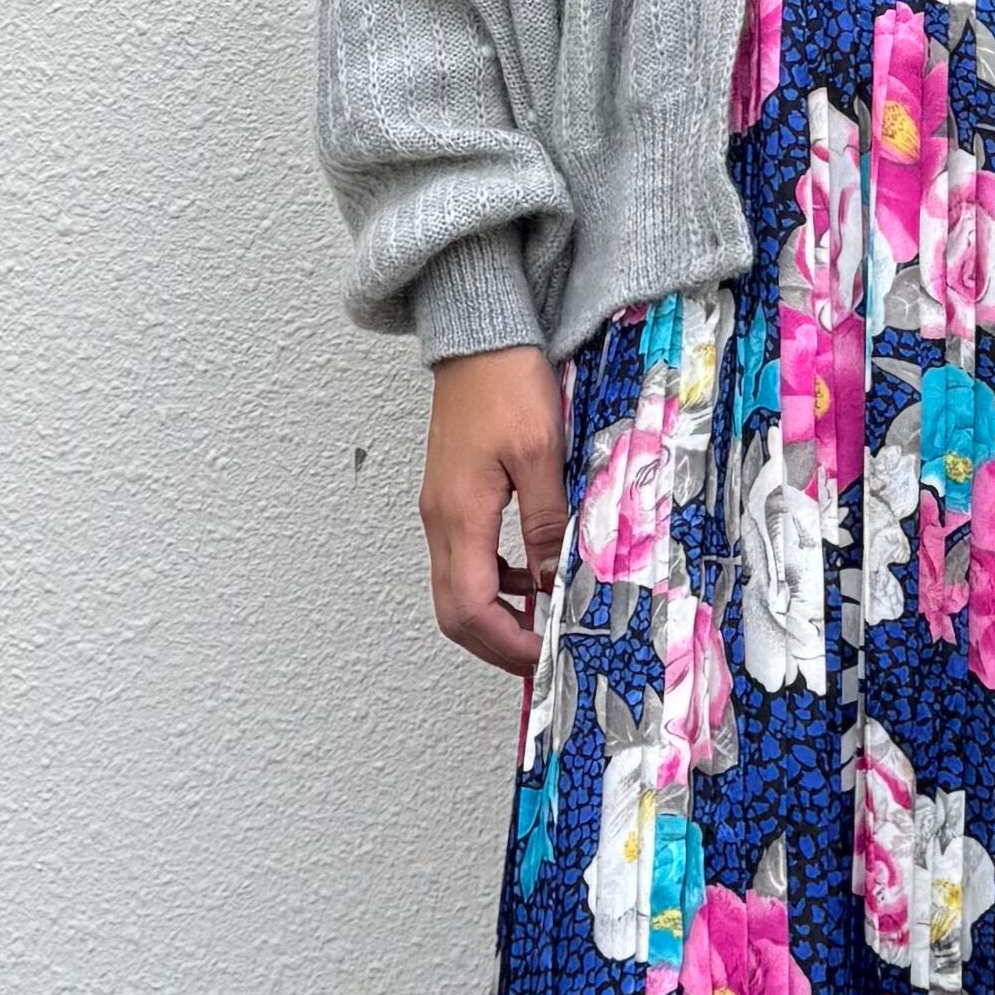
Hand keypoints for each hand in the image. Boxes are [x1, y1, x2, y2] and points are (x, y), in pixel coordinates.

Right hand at [421, 344, 566, 674]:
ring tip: (543, 623)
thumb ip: (546, 521)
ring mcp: (442, 511)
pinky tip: (532, 575)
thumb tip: (553, 582)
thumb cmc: (507, 383)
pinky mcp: (451, 498)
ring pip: (457, 590)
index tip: (543, 658)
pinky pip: (466, 560)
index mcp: (460, 515)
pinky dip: (496, 583)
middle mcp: (441, 520)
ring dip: (495, 617)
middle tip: (541, 658)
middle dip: (496, 644)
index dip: (506, 644)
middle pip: (454, 612)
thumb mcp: (541, 453)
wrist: (478, 336)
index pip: (470, 608)